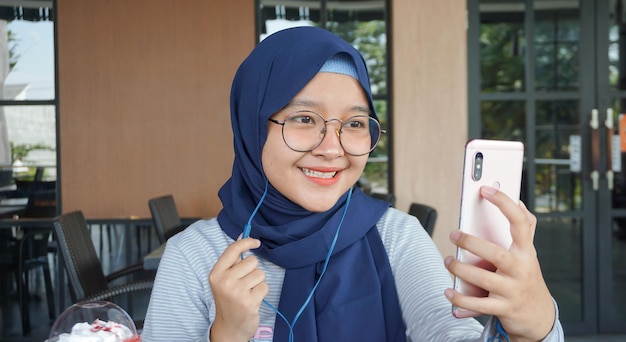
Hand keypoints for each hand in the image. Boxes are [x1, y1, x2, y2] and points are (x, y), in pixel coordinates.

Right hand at [209, 237, 268, 341]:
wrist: (229, 326)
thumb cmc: (229, 299)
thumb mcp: (225, 278)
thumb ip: (234, 258)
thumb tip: (242, 235)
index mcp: (216, 273)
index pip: (233, 249)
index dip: (247, 242)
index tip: (256, 242)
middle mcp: (224, 281)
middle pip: (251, 261)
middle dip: (253, 270)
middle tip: (245, 283)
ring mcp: (236, 292)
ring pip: (260, 273)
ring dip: (257, 282)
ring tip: (248, 292)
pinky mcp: (249, 301)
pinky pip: (264, 286)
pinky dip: (261, 292)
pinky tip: (252, 300)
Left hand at [444, 186, 554, 341]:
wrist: (538, 316)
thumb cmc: (526, 276)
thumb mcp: (528, 252)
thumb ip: (525, 228)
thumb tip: (519, 202)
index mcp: (525, 251)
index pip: (520, 222)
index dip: (504, 203)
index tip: (485, 189)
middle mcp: (520, 270)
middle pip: (496, 253)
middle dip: (471, 243)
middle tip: (454, 235)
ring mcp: (512, 290)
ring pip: (483, 279)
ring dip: (460, 269)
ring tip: (448, 261)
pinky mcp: (503, 309)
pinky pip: (479, 305)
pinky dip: (461, 300)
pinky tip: (448, 292)